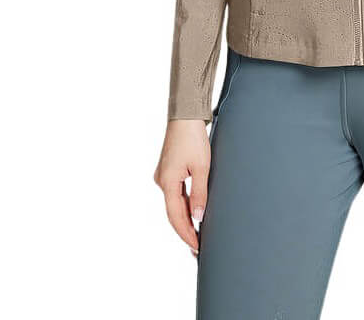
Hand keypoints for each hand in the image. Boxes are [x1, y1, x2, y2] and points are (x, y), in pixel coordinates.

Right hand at [153, 118, 210, 255]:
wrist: (185, 116)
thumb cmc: (194, 138)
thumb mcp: (201, 167)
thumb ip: (199, 194)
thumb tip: (198, 219)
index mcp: (167, 182)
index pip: (176, 217)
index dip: (187, 234)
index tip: (197, 248)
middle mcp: (161, 181)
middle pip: (173, 213)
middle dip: (185, 231)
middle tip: (197, 248)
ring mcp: (163, 176)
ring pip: (174, 204)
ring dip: (184, 219)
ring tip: (197, 234)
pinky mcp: (167, 171)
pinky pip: (175, 194)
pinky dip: (183, 205)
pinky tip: (192, 213)